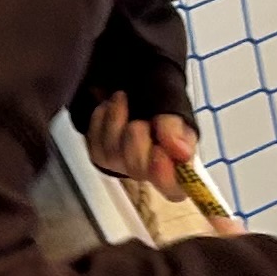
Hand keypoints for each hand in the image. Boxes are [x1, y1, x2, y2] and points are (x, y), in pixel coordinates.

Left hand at [84, 97, 199, 191]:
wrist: (137, 87)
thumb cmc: (161, 101)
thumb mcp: (175, 107)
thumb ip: (177, 128)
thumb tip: (181, 152)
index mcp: (176, 164)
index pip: (174, 188)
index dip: (165, 177)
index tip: (160, 153)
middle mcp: (148, 170)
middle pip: (137, 168)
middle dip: (138, 139)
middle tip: (141, 120)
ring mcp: (121, 164)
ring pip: (112, 152)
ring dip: (117, 120)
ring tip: (123, 98)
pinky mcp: (100, 155)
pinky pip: (95, 139)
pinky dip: (102, 117)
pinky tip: (111, 106)